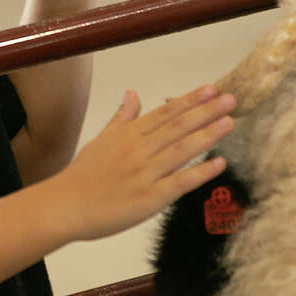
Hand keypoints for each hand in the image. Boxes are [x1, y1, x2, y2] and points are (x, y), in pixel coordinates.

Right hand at [46, 85, 235, 241]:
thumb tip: (133, 92)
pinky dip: (201, 172)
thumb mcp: (101, 140)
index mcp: (128, 135)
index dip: (189, 101)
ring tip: (229, 122)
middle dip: (205, 111)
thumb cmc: (82, 176)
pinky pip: (180, 182)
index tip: (210, 89)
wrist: (65, 206)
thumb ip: (122, 117)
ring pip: (181, 149)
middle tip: (230, 99)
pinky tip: (219, 163)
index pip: (164, 113)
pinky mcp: (149, 198)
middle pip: (177, 126)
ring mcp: (145, 173)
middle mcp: (139, 150)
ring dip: (207, 134)